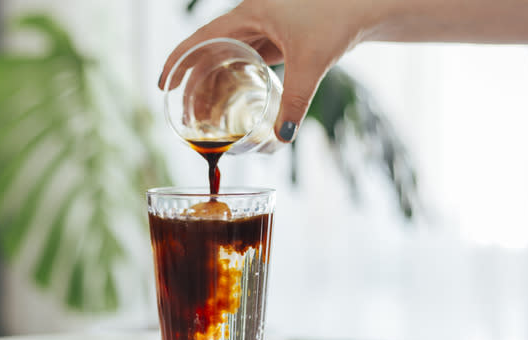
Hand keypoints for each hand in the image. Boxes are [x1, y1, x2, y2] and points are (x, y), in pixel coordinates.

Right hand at [158, 0, 385, 142]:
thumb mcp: (311, 62)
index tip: (162, 84)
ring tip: (205, 114)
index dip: (177, 61)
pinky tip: (234, 100)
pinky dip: (236, 79)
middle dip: (194, 84)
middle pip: (210, 53)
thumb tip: (282, 138)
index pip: (200, 39)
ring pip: (227, 58)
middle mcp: (250, 18)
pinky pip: (246, 60)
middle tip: (186, 114)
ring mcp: (263, 28)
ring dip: (214, 84)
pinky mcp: (278, 38)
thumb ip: (296, 100)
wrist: (366, 5)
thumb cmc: (338, 20)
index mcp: (248, 14)